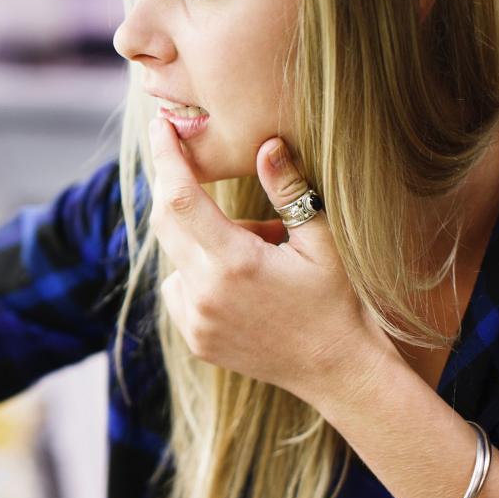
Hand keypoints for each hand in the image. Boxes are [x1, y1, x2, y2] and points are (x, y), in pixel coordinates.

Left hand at [147, 118, 392, 404]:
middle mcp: (205, 292)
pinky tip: (240, 281)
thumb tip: (266, 143)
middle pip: (166, 220)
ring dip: (200, 236)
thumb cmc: (338, 301)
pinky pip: (179, 287)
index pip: (181, 197)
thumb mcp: (322, 241)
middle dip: (177, 187)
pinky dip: (197, 272)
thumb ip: (288, 191)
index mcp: (235, 262)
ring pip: (175, 254)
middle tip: (196, 163)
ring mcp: (194, 319)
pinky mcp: (193, 338)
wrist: (338, 371)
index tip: (160, 126)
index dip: (167, 157)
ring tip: (257, 247)